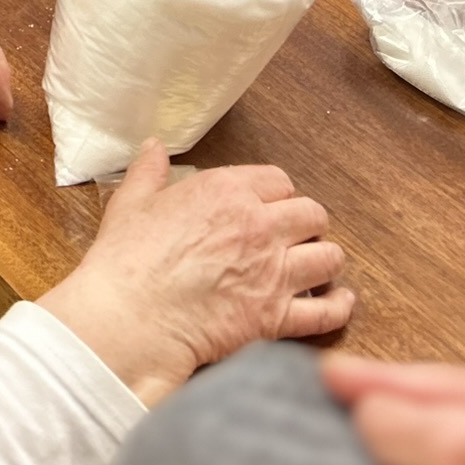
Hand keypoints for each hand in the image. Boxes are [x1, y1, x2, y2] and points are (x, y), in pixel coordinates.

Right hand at [42, 141, 351, 405]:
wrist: (132, 317)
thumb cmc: (126, 259)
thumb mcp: (131, 202)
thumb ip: (149, 171)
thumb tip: (154, 147)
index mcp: (227, 191)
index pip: (278, 181)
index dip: (275, 194)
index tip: (266, 207)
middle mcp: (260, 226)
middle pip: (312, 214)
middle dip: (305, 224)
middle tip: (291, 237)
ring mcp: (274, 273)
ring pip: (329, 258)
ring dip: (324, 261)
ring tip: (312, 268)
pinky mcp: (277, 318)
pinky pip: (328, 312)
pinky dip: (338, 307)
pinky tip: (337, 303)